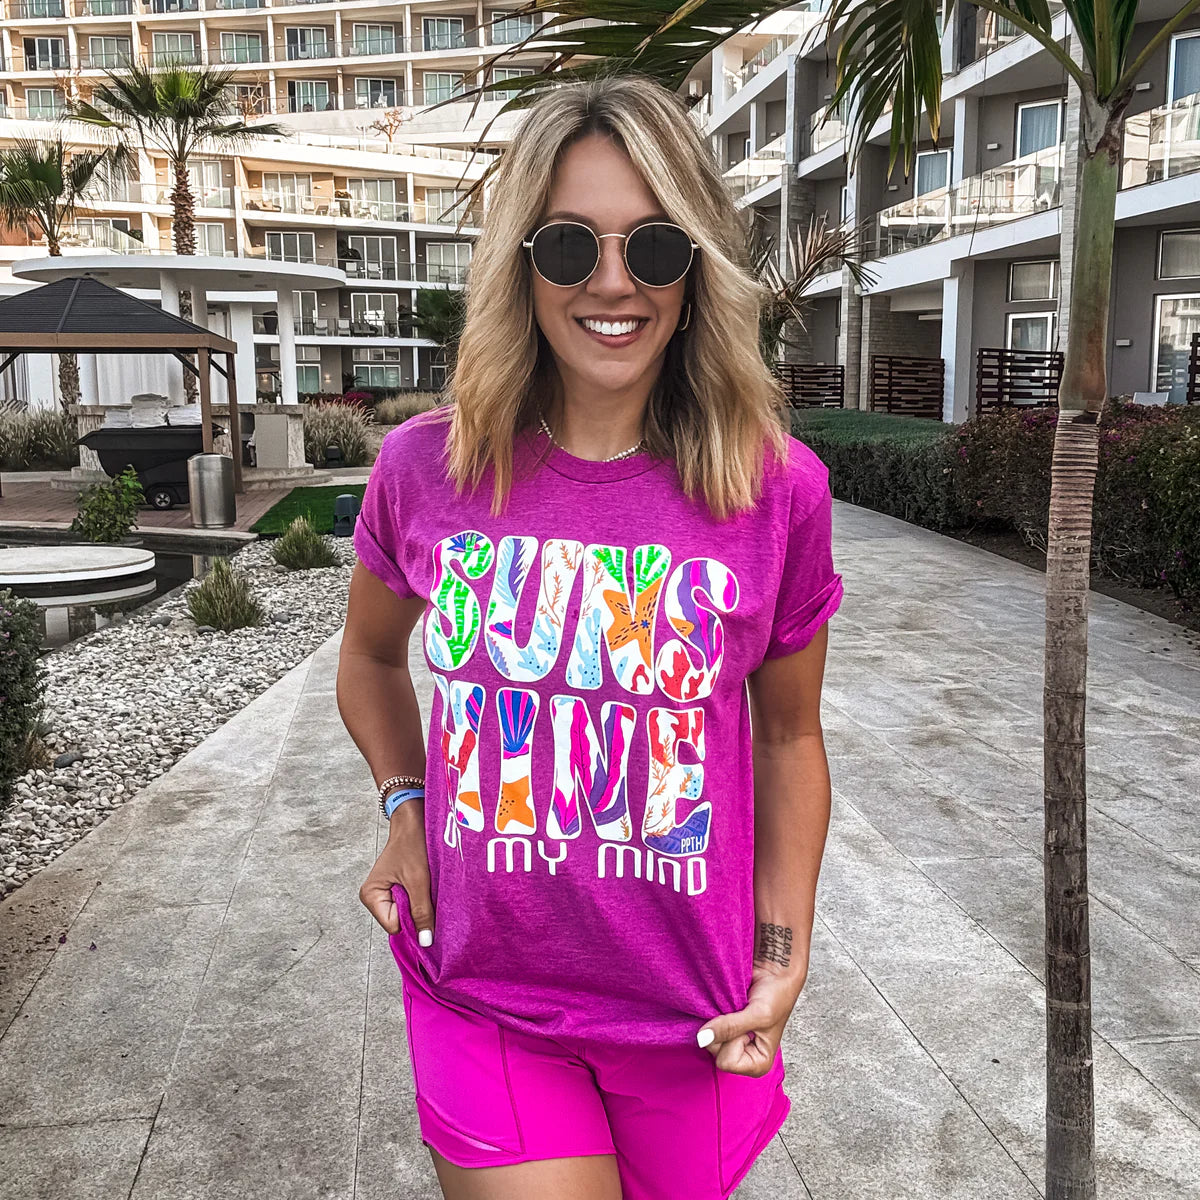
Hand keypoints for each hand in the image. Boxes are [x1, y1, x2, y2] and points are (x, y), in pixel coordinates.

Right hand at [359, 799, 434, 944]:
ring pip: (409, 912)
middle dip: (417, 910)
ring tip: (424, 882)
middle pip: (401, 921)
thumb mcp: (419, 880)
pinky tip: (425, 882)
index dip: (412, 919)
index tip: (424, 900)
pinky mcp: (398, 887)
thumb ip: (421, 911)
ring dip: (421, 902)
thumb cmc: (413, 844)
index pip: (394, 926)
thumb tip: (425, 942)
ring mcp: (386, 893)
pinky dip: (422, 896)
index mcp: (371, 896)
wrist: (415, 819)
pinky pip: (412, 902)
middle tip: (425, 888)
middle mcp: (375, 897)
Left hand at [697, 960, 807, 1076]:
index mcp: (758, 1063)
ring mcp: (733, 1042)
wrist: (775, 973)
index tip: (749, 1025)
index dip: (733, 1040)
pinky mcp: (725, 1026)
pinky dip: (714, 1014)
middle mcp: (744, 1057)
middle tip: (743, 1015)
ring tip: (737, 1010)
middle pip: (714, 1051)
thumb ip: (731, 1027)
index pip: (726, 1062)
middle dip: (725, 1030)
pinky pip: (707, 1025)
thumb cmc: (777, 995)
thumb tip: (702, 1038)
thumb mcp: (758, 1015)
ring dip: (719, 1020)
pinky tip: (728, 1006)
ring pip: (709, 1038)